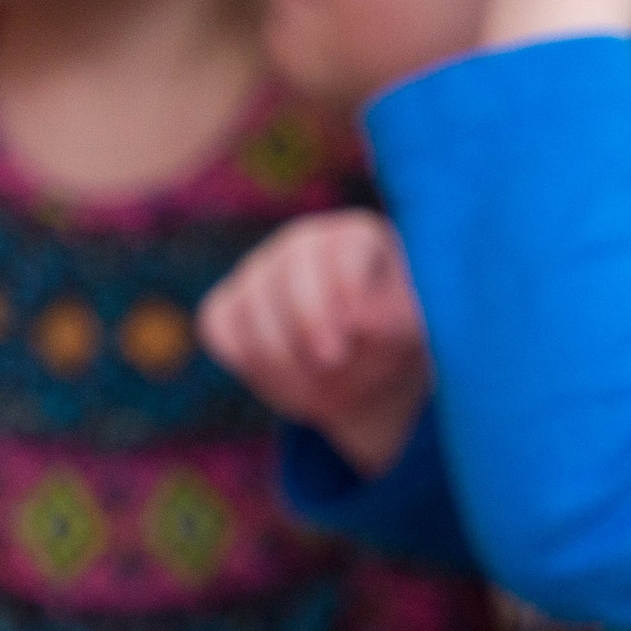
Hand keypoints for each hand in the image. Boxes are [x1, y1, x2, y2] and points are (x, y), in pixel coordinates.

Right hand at [199, 210, 429, 477]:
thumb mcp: (407, 343)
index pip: (345, 249)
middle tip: (332, 361)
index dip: (345, 289)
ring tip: (319, 392)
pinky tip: (286, 382)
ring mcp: (261, 271)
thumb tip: (357, 316)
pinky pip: (223, 327)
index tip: (358, 332)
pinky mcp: (229, 304)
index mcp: (359, 239)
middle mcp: (305, 244)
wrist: (361, 382)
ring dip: (283, 355)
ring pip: (250, 302)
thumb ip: (391, 324)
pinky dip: (249, 361)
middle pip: (289, 269)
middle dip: (307, 320)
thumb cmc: (390, 353)